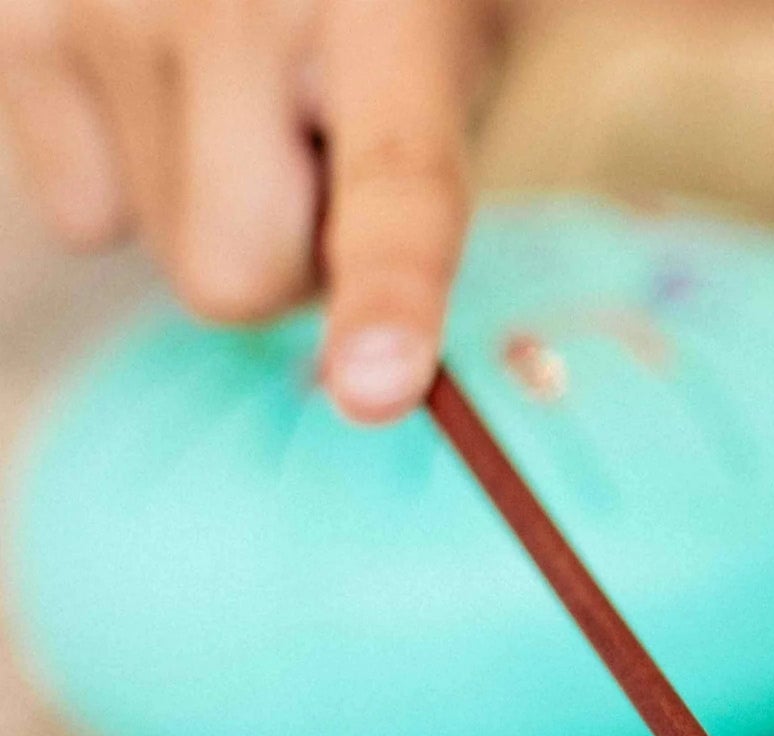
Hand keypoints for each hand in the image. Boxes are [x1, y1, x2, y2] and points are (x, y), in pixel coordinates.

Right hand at [0, 0, 489, 421]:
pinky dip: (125, 173)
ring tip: (246, 96)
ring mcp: (102, 1)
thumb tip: (385, 372)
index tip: (375, 387)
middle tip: (323, 162)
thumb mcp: (458, 57)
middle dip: (289, 262)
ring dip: (211, 206)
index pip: (394, 182)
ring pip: (157, 249)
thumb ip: (430, 199)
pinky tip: (170, 88)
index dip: (388, 296)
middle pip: (237, 278)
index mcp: (389, 9)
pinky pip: (82, 214)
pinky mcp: (18, 16)